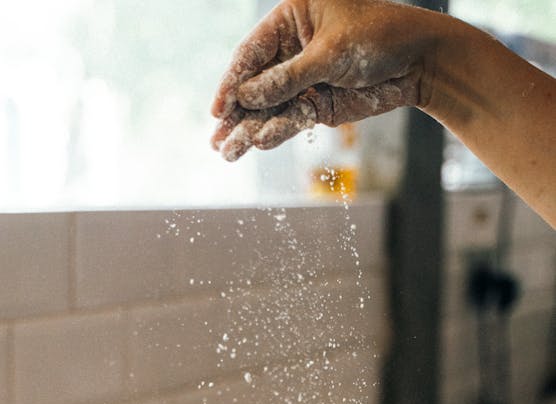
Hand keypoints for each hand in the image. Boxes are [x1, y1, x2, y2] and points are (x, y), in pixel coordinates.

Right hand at [211, 0, 435, 159]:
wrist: (419, 62)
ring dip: (249, 130)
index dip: (233, 81)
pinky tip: (258, 143)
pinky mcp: (317, 104)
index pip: (252, 52)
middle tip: (216, 140)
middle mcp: (293, 49)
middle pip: (255, 84)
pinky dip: (275, 132)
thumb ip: (287, 79)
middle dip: (236, 114)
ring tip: (228, 153)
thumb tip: (246, 99)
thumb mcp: (330, 54)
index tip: (218, 109)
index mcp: (292, 18)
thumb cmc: (378, 38)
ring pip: (269, 108)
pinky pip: (290, 119)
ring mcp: (303, 79)